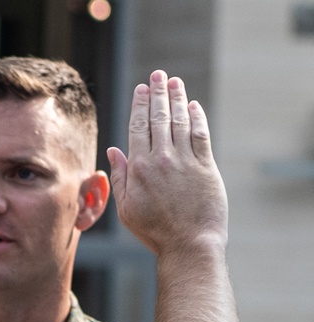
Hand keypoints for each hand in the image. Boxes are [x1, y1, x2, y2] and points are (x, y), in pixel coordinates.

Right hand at [107, 72, 227, 255]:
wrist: (188, 245)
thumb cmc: (155, 232)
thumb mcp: (126, 209)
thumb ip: (120, 178)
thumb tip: (114, 151)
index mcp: (140, 168)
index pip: (138, 127)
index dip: (140, 104)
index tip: (141, 88)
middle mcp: (162, 159)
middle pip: (159, 117)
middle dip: (158, 93)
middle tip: (158, 75)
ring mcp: (186, 161)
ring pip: (181, 121)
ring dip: (177, 99)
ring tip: (175, 82)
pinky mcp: (206, 167)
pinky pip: (201, 135)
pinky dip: (197, 118)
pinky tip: (194, 107)